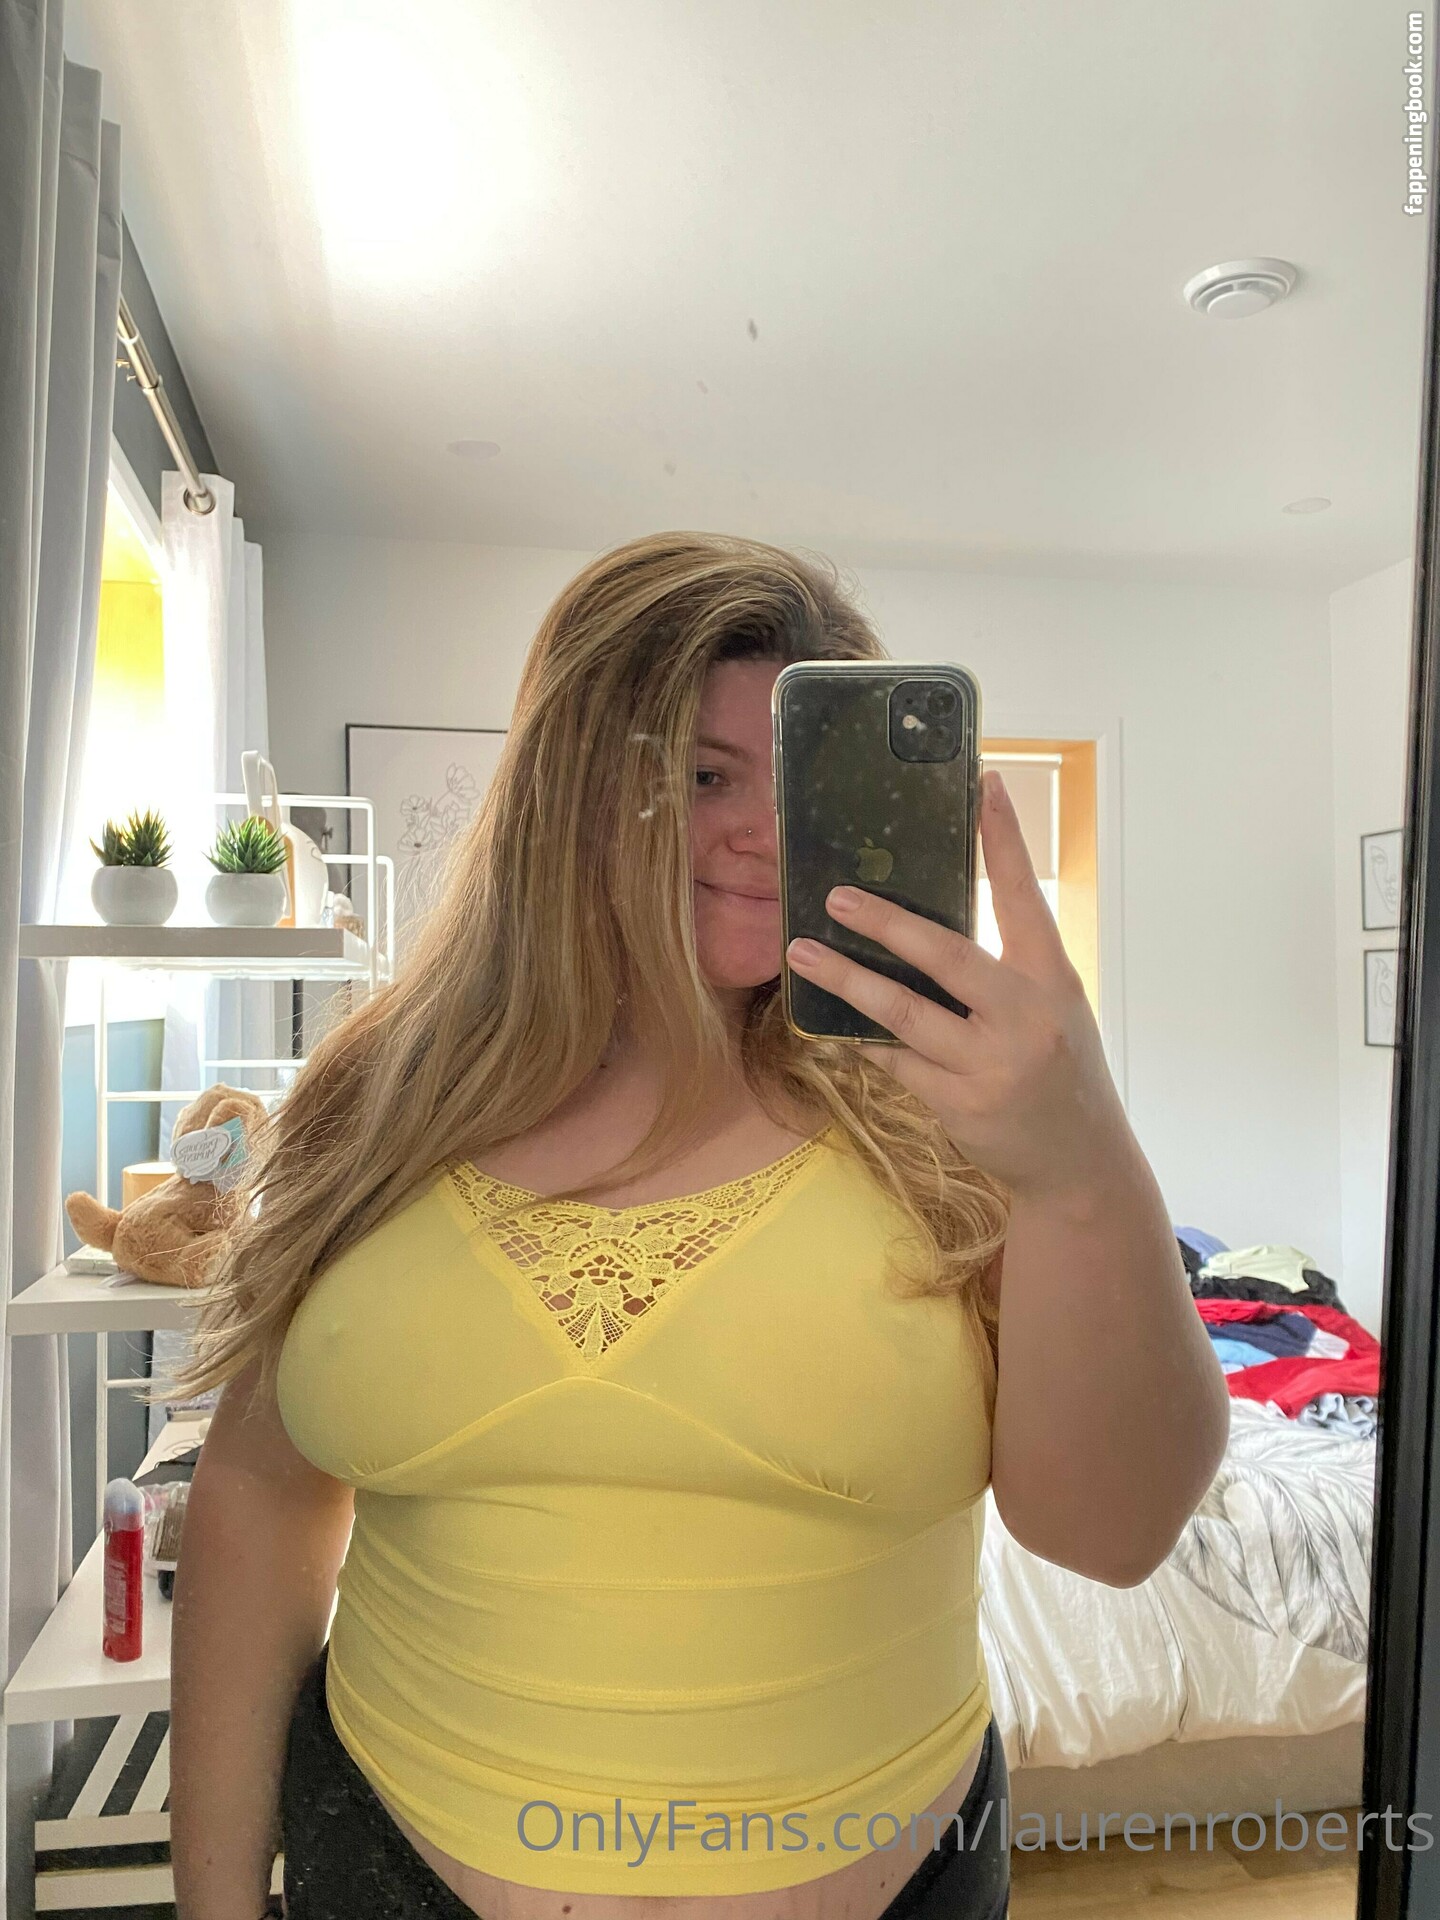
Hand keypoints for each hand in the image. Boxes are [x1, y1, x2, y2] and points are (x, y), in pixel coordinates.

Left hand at [784, 768, 1133, 1200]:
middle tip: (837, 896)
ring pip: (904, 1013)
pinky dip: (863, 1039)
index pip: (1025, 896)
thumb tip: (924, 925)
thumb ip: (1006, 970)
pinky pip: (896, 1062)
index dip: (1004, 840)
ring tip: (804, 953)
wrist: (1080, 1162)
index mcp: (1051, 979)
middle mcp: (1025, 1016)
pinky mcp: (960, 1104)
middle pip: (947, 955)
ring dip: (847, 981)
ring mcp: (991, 1064)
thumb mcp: (1053, 1008)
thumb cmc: (1059, 1068)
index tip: (984, 784)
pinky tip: (831, 1023)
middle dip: (887, 923)